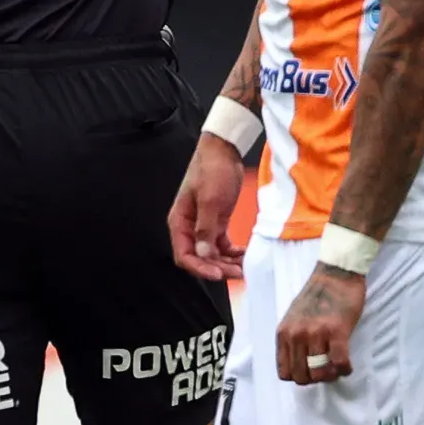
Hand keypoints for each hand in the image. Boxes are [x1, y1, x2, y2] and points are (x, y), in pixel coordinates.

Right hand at [168, 137, 247, 281]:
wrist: (224, 150)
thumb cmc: (212, 170)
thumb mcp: (210, 200)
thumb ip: (205, 229)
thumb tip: (203, 255)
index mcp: (180, 222)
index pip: (184, 255)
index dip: (200, 268)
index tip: (218, 274)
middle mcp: (189, 227)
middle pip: (200, 258)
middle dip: (218, 268)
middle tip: (238, 273)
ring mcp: (203, 226)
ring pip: (212, 254)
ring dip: (226, 263)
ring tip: (244, 268)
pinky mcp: (217, 222)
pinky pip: (222, 245)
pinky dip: (232, 253)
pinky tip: (244, 256)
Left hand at [276, 264, 362, 383]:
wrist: (336, 274)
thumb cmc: (316, 296)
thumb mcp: (292, 318)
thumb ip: (292, 340)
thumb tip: (298, 365)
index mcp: (284, 333)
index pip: (284, 373)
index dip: (299, 376)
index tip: (310, 370)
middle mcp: (296, 335)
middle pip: (302, 377)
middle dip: (316, 378)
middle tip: (326, 370)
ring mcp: (316, 333)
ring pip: (320, 373)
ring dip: (331, 375)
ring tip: (337, 368)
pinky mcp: (337, 330)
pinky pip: (339, 362)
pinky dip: (344, 369)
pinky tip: (347, 365)